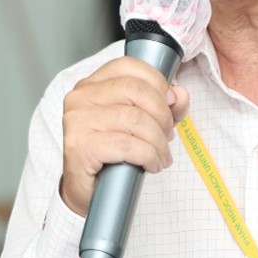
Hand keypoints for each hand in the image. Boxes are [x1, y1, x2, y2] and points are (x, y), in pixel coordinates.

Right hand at [60, 56, 190, 216]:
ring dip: (158, 141)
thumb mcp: (143, 123)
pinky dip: (148, 155)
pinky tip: (152, 164)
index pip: (128, 66)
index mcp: (92, 85)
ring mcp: (77, 122)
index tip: (170, 103)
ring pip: (135, 119)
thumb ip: (164, 106)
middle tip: (167, 135)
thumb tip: (180, 94)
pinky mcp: (80, 147)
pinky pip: (128, 145)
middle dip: (162, 115)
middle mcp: (80, 98)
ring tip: (161, 155)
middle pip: (136, 91)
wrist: (88, 191)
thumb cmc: (113, 153)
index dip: (157, 82)